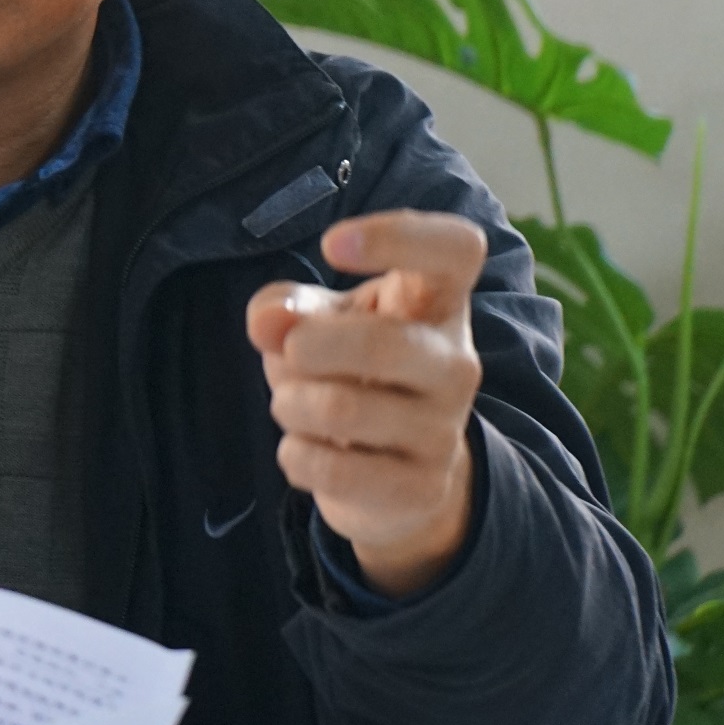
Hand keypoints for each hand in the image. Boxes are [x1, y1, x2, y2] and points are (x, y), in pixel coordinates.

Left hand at [245, 209, 487, 596]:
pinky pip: (334, 469)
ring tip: (294, 406)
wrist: (394, 476)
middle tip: (289, 354)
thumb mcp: (316, 324)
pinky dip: (296, 456)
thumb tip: (267, 322)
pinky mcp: (422, 488)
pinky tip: (306, 450)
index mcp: (436, 302)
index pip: (457, 249)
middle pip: (383, 343)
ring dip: (291, 405)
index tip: (331, 244)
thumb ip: (285, 307)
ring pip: (342, 410)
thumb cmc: (350, 372)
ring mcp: (445, 429)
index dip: (397, 236)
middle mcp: (455, 362)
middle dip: (307, 348)